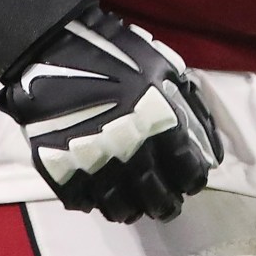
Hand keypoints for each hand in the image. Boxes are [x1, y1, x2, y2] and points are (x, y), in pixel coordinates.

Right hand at [0, 2, 221, 222]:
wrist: (50, 46)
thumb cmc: (112, 50)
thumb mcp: (161, 66)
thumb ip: (185, 104)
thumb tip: (204, 140)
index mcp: (158, 123)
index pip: (187, 171)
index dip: (192, 179)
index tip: (189, 180)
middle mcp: (130, 150)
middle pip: (157, 198)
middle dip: (166, 203)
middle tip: (166, 203)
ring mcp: (94, 163)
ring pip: (120, 208)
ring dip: (132, 210)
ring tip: (134, 206)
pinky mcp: (61, 170)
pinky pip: (83, 202)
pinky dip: (94, 203)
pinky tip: (99, 195)